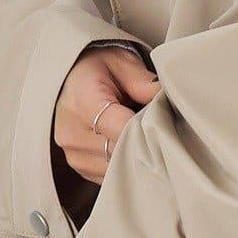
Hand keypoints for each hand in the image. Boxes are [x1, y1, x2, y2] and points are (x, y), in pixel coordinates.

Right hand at [54, 45, 159, 183]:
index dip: (149, 130)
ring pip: (119, 168)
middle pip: (123, 152)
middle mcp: (72, 133)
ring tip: (139, 134)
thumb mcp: (121, 62)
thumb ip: (144, 83)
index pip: (123, 129)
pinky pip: (111, 175)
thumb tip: (170, 100)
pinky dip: (124, 163)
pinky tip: (128, 145)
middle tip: (159, 128)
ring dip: (135, 156)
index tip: (165, 124)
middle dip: (145, 143)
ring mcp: (74, 154)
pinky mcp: (79, 167)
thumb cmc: (97, 68)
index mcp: (83, 102)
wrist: (68, 79)